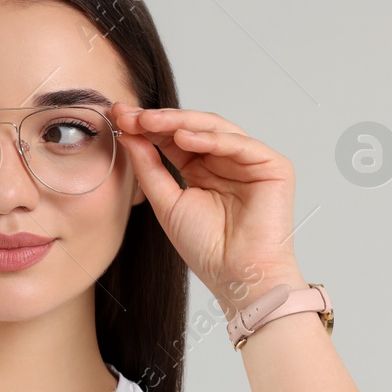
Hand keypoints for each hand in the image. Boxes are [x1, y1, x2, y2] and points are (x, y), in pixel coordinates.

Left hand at [110, 102, 303, 299]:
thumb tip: (128, 134)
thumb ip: (149, 167)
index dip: (147, 128)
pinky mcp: (273, 166)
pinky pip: (239, 144)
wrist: (237, 276)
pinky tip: (184, 137)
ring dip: (180, 123)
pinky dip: (211, 139)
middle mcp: (226, 161)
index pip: (173, 139)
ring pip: (214, 129)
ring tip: (149, 121)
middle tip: (129, 114)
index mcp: (203, 170)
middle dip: (159, 120)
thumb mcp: (166, 202)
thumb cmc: (207, 248)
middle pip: (192, 129)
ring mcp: (250, 162)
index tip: (118, 118)